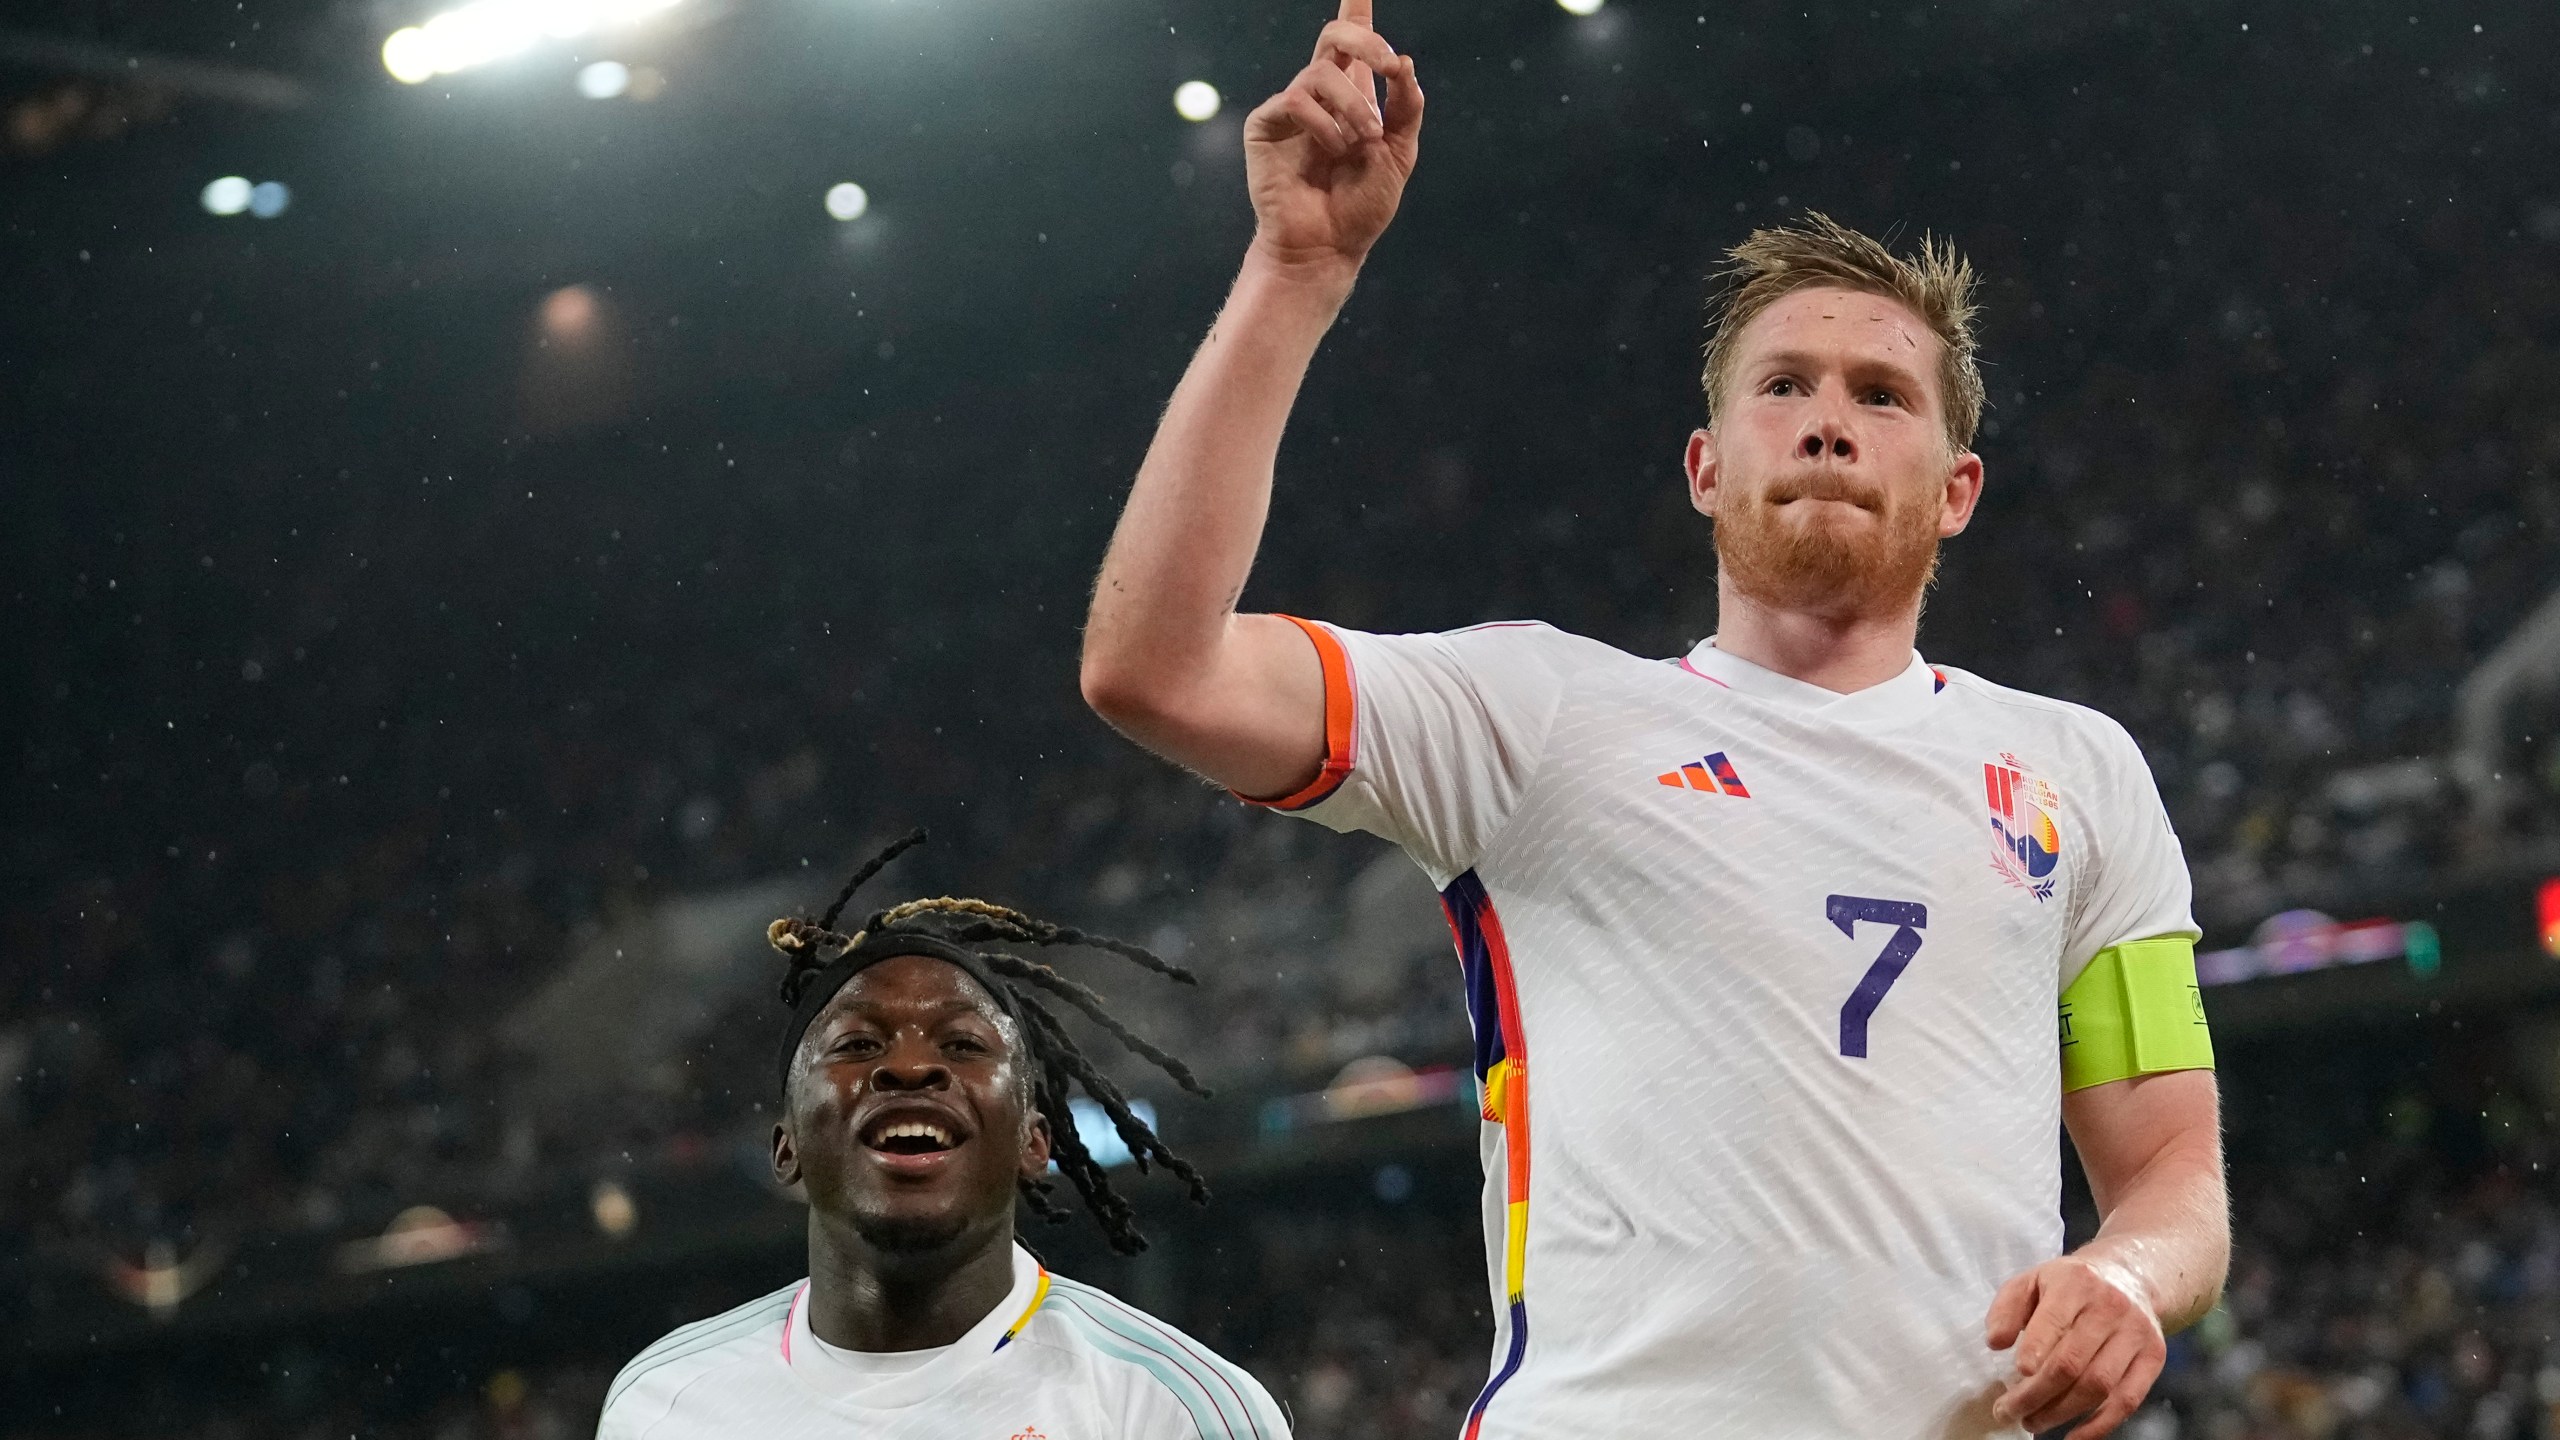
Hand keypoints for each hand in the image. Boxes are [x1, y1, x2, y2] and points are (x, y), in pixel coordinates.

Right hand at [1243, 0, 1423, 277]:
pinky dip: (1323, 126)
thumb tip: (1403, 62)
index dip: (1356, 7)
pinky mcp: (1266, 124)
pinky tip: (1331, 152)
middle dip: (1366, 39)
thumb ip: (1406, 107)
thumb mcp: (1399, 153)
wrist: (1328, 246)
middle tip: (1388, 63)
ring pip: (1322, 74)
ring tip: (1361, 143)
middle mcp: (1321, 95)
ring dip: (1353, 107)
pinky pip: (1296, 101)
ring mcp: (1292, 108)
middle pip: (1336, 37)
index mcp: (1354, 96)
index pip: (1354, 42)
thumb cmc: (1362, 206)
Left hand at [1983, 1254, 2167, 1438]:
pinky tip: (2073, 1436)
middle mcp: (2111, 1307)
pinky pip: (2127, 1400)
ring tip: (2032, 1421)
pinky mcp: (2154, 1357)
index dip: (2036, 1349)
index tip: (2017, 1373)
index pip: (2055, 1321)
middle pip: (2073, 1362)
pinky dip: (2099, 1425)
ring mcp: (2136, 1334)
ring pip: (2099, 1385)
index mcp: (2077, 1283)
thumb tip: (1995, 1342)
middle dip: (2036, 1394)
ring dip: (2061, 1412)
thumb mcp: (2031, 1280)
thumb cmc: (2069, 1285)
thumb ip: (2007, 1308)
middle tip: (2009, 1411)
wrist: (2129, 1277)